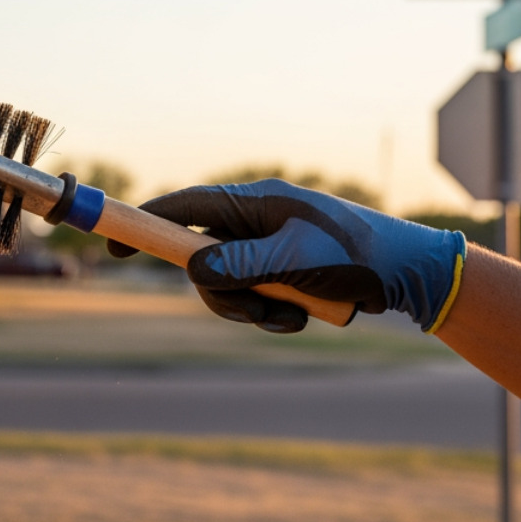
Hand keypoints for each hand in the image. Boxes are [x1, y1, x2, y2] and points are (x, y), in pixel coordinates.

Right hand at [107, 180, 466, 333]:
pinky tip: (302, 318)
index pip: (184, 207)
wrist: (406, 275)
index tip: (113, 245)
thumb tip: (193, 271)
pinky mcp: (279, 276)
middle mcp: (254, 223)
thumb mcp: (295, 260)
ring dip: (251, 309)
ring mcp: (265, 251)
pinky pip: (253, 301)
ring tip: (289, 316)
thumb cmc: (355, 254)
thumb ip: (241, 265)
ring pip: (225, 286)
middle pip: (201, 259)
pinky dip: (271, 316)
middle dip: (221, 292)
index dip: (147, 225)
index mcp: (255, 203)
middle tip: (251, 310)